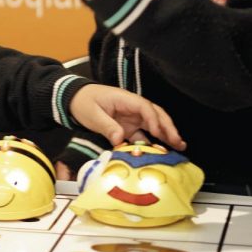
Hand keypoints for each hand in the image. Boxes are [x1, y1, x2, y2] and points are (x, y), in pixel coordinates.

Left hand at [69, 84, 185, 150]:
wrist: (74, 99)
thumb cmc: (83, 101)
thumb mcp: (92, 114)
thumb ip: (107, 126)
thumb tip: (119, 139)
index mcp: (124, 99)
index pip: (144, 107)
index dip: (153, 119)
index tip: (158, 133)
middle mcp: (131, 107)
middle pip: (155, 114)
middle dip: (168, 127)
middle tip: (178, 142)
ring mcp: (131, 116)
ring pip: (153, 123)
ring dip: (165, 134)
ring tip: (178, 146)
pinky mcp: (128, 126)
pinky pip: (143, 133)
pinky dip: (152, 141)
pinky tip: (160, 152)